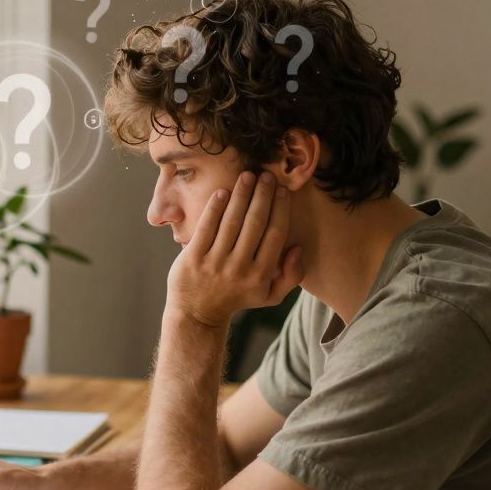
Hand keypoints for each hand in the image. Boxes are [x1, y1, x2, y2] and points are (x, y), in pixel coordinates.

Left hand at [166, 171, 302, 328]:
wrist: (197, 314)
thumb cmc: (237, 298)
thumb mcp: (270, 296)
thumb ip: (291, 276)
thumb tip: (297, 248)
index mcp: (260, 275)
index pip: (275, 234)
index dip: (280, 208)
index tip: (282, 189)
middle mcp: (239, 269)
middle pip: (255, 223)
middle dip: (262, 195)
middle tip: (266, 175)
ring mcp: (214, 263)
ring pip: (231, 222)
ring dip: (241, 195)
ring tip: (247, 176)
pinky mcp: (193, 258)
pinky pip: (206, 227)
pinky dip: (215, 208)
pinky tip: (223, 192)